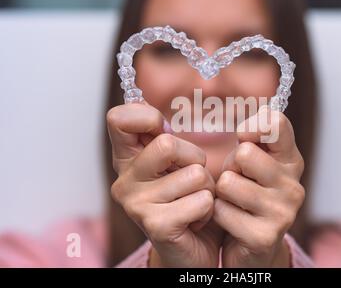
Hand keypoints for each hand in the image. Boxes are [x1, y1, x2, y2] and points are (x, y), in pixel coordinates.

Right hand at [107, 102, 222, 266]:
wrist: (195, 250)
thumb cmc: (189, 199)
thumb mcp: (176, 162)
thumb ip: (163, 137)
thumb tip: (147, 104)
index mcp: (127, 160)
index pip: (118, 119)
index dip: (147, 117)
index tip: (163, 131)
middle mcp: (124, 182)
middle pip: (168, 144)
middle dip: (195, 159)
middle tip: (193, 179)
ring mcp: (137, 205)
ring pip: (194, 174)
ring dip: (207, 188)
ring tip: (195, 202)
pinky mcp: (156, 226)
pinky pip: (201, 200)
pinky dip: (209, 209)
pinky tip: (196, 220)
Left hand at [213, 106, 304, 266]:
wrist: (249, 244)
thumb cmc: (245, 193)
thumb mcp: (250, 161)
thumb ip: (253, 138)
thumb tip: (248, 123)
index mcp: (291, 161)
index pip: (277, 123)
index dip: (252, 126)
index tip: (243, 138)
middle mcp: (294, 185)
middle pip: (245, 153)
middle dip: (230, 167)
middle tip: (236, 181)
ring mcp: (283, 212)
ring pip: (228, 183)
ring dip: (221, 193)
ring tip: (233, 202)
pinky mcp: (265, 236)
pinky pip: (221, 210)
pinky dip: (217, 215)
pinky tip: (231, 222)